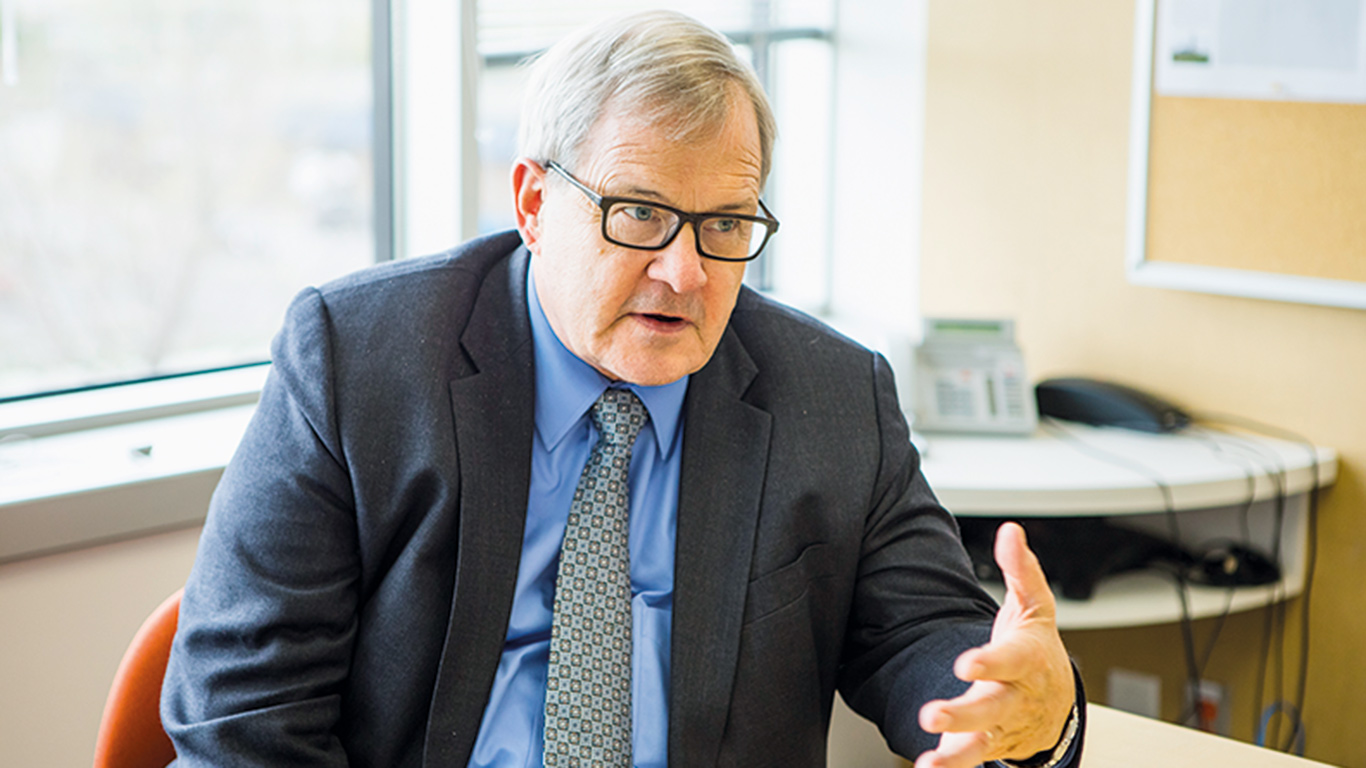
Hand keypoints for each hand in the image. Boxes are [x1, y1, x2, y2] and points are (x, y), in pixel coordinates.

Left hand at [915, 522, 1074, 767]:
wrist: (1056, 705)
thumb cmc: (1037, 650)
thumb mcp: (1034, 607)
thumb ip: (1020, 570)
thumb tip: (1010, 532)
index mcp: (1027, 661)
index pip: (1011, 661)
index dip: (990, 662)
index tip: (966, 663)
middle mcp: (1015, 698)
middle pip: (993, 709)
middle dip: (964, 714)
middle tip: (933, 716)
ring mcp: (1002, 727)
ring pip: (982, 743)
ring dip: (956, 753)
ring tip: (931, 761)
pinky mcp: (988, 745)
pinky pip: (969, 761)